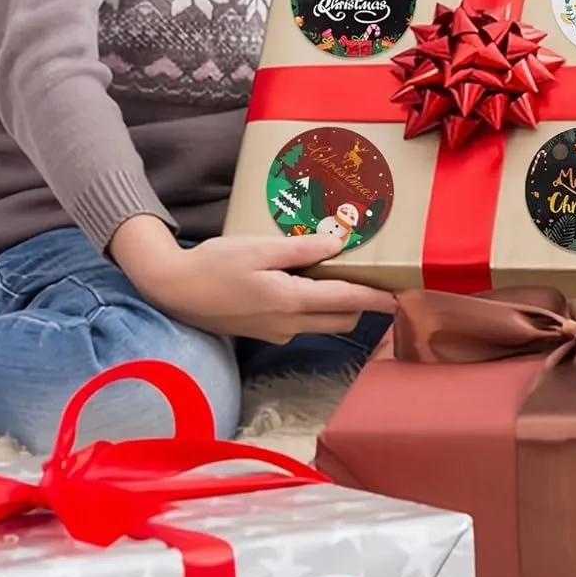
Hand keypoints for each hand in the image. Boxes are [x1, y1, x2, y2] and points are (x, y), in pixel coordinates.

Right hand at [110, 216, 396, 344]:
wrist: (173, 290)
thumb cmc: (214, 265)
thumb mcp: (259, 249)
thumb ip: (301, 250)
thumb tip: (338, 244)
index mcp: (291, 302)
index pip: (347, 301)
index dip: (377, 298)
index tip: (402, 296)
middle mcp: (289, 324)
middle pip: (341, 318)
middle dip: (363, 303)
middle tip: (376, 278)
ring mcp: (276, 332)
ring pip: (323, 322)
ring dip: (339, 305)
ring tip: (344, 275)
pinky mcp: (264, 331)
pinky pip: (303, 322)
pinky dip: (316, 307)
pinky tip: (308, 283)